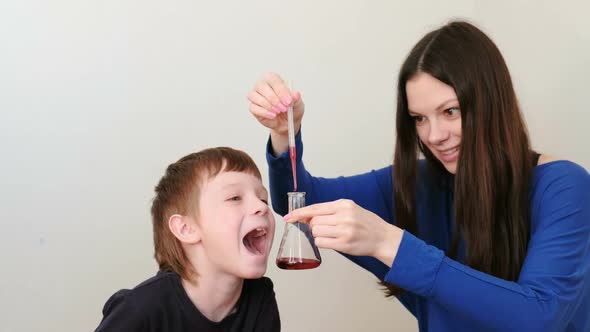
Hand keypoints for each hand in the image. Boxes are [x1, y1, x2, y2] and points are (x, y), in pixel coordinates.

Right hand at [247, 73, 304, 154]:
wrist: (287, 122)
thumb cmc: (291, 108)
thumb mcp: (297, 104)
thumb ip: (296, 99)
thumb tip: (296, 94)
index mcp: (274, 79)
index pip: (274, 79)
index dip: (281, 90)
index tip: (288, 101)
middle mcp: (262, 85)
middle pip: (261, 86)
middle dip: (274, 99)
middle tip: (284, 108)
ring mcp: (255, 95)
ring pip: (255, 96)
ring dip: (268, 105)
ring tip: (278, 112)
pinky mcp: (253, 107)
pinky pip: (253, 107)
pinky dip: (264, 112)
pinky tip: (273, 116)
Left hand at [284, 199, 403, 265]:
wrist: (383, 238)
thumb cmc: (366, 224)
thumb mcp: (350, 209)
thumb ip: (331, 211)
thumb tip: (307, 216)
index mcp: (343, 205)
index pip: (315, 208)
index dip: (300, 213)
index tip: (289, 217)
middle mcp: (344, 216)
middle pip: (314, 221)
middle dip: (313, 226)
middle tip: (325, 229)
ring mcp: (344, 230)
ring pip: (316, 232)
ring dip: (318, 235)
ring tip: (331, 235)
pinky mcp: (344, 244)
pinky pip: (321, 242)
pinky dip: (322, 243)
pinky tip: (332, 242)